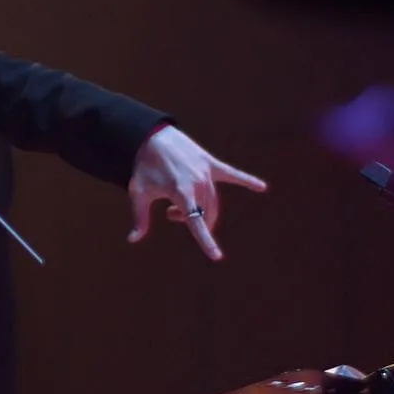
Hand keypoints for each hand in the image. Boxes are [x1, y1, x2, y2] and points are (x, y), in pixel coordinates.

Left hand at [127, 125, 266, 260]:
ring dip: (200, 209)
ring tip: (175, 206)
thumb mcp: (138, 192)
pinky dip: (246, 181)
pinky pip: (232, 174)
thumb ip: (140, 218)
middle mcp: (197, 183)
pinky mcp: (210, 163)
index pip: (196, 222)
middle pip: (205, 213)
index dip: (205, 240)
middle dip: (191, 221)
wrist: (151, 136)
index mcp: (180, 192)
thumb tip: (132, 239)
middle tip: (169, 214)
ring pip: (212, 200)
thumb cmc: (143, 166)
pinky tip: (262, 187)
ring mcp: (206, 172)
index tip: (216, 256)